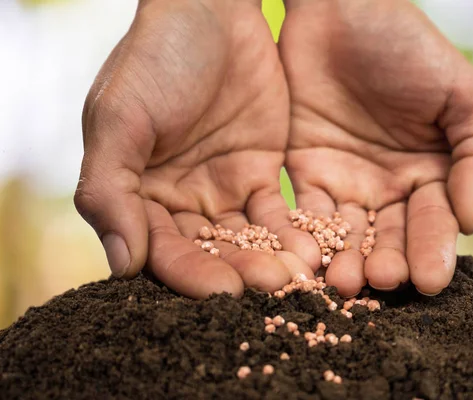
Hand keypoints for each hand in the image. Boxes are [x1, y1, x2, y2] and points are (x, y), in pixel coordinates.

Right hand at [75, 0, 312, 298]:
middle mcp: (179, 202)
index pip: (161, 249)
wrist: (212, 11)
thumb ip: (109, 189)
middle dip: (240, 271)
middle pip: (209, 252)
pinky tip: (315, 250)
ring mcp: (221, 191)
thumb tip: (122, 265)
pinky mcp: (260, 177)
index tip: (223, 292)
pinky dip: (294, 232)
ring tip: (298, 276)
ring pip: (247, 239)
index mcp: (137, 195)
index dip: (190, 272)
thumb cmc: (155, 58)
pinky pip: (278, 214)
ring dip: (271, 259)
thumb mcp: (120, 117)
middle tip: (272, 288)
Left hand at [279, 0, 472, 295]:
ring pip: (346, 234)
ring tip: (344, 281)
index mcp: (431, 173)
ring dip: (345, 259)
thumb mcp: (461, 96)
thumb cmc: (409, 47)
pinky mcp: (305, 174)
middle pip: (388, 237)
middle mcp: (388, 187)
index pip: (433, 221)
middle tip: (381, 282)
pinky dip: (305, 235)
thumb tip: (471, 223)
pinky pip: (305, 211)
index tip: (428, 280)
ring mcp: (346, 183)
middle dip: (386, 262)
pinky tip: (307, 256)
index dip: (432, 249)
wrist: (343, 12)